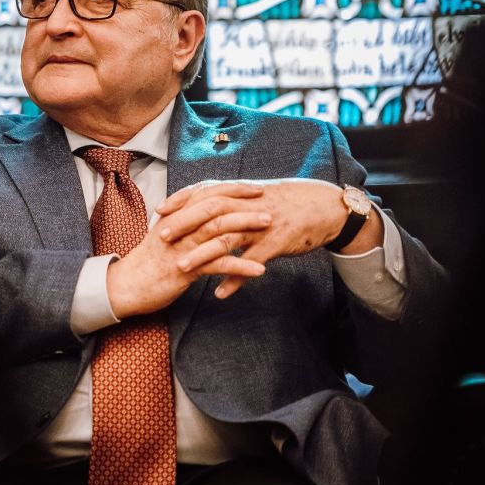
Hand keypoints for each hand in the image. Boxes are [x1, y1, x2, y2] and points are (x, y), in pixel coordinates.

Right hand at [105, 182, 269, 317]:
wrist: (126, 285)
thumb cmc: (148, 263)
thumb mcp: (164, 236)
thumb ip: (182, 224)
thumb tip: (202, 216)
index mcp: (175, 215)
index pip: (206, 193)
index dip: (231, 189)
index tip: (254, 188)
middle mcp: (179, 226)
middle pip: (215, 206)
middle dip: (244, 204)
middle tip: (269, 204)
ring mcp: (182, 246)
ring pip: (218, 230)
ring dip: (247, 227)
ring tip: (270, 228)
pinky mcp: (184, 268)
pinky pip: (217, 264)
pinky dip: (241, 266)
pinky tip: (260, 270)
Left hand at [157, 179, 379, 297]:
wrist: (324, 208)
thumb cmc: (287, 203)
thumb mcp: (257, 195)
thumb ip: (232, 198)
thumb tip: (206, 202)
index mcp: (241, 193)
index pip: (204, 191)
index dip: (181, 200)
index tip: (159, 209)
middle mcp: (248, 206)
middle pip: (210, 211)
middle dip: (184, 223)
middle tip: (163, 237)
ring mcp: (262, 225)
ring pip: (227, 238)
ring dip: (203, 255)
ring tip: (182, 269)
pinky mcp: (276, 244)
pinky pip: (252, 263)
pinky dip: (235, 278)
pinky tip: (220, 293)